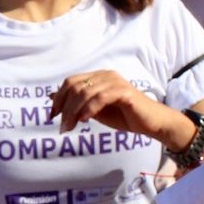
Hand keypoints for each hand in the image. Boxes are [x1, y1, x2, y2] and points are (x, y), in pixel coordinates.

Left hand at [51, 70, 187, 144]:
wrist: (151, 123)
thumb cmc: (125, 116)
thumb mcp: (95, 110)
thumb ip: (78, 103)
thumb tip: (52, 97)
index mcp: (99, 77)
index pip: (71, 82)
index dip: (59, 98)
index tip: (53, 115)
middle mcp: (106, 75)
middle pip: (75, 87)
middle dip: (65, 108)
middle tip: (63, 126)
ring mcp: (116, 82)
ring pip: (85, 93)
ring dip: (73, 112)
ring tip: (70, 127)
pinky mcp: (124, 92)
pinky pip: (100, 98)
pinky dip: (89, 109)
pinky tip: (84, 120)